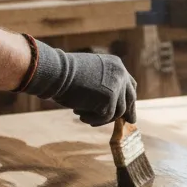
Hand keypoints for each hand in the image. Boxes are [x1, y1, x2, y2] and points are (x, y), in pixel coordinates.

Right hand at [22, 41, 136, 126]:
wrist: (56, 72)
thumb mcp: (90, 75)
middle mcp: (120, 74)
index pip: (129, 84)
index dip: (129, 98)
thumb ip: (104, 85)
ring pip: (118, 111)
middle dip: (129, 111)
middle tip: (129, 122)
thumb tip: (112, 105)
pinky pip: (106, 117)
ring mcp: (116, 86)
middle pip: (130, 97)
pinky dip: (94, 120)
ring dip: (102, 117)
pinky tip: (81, 117)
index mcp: (116, 65)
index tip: (129, 109)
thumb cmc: (65, 74)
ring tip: (84, 115)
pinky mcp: (110, 99)